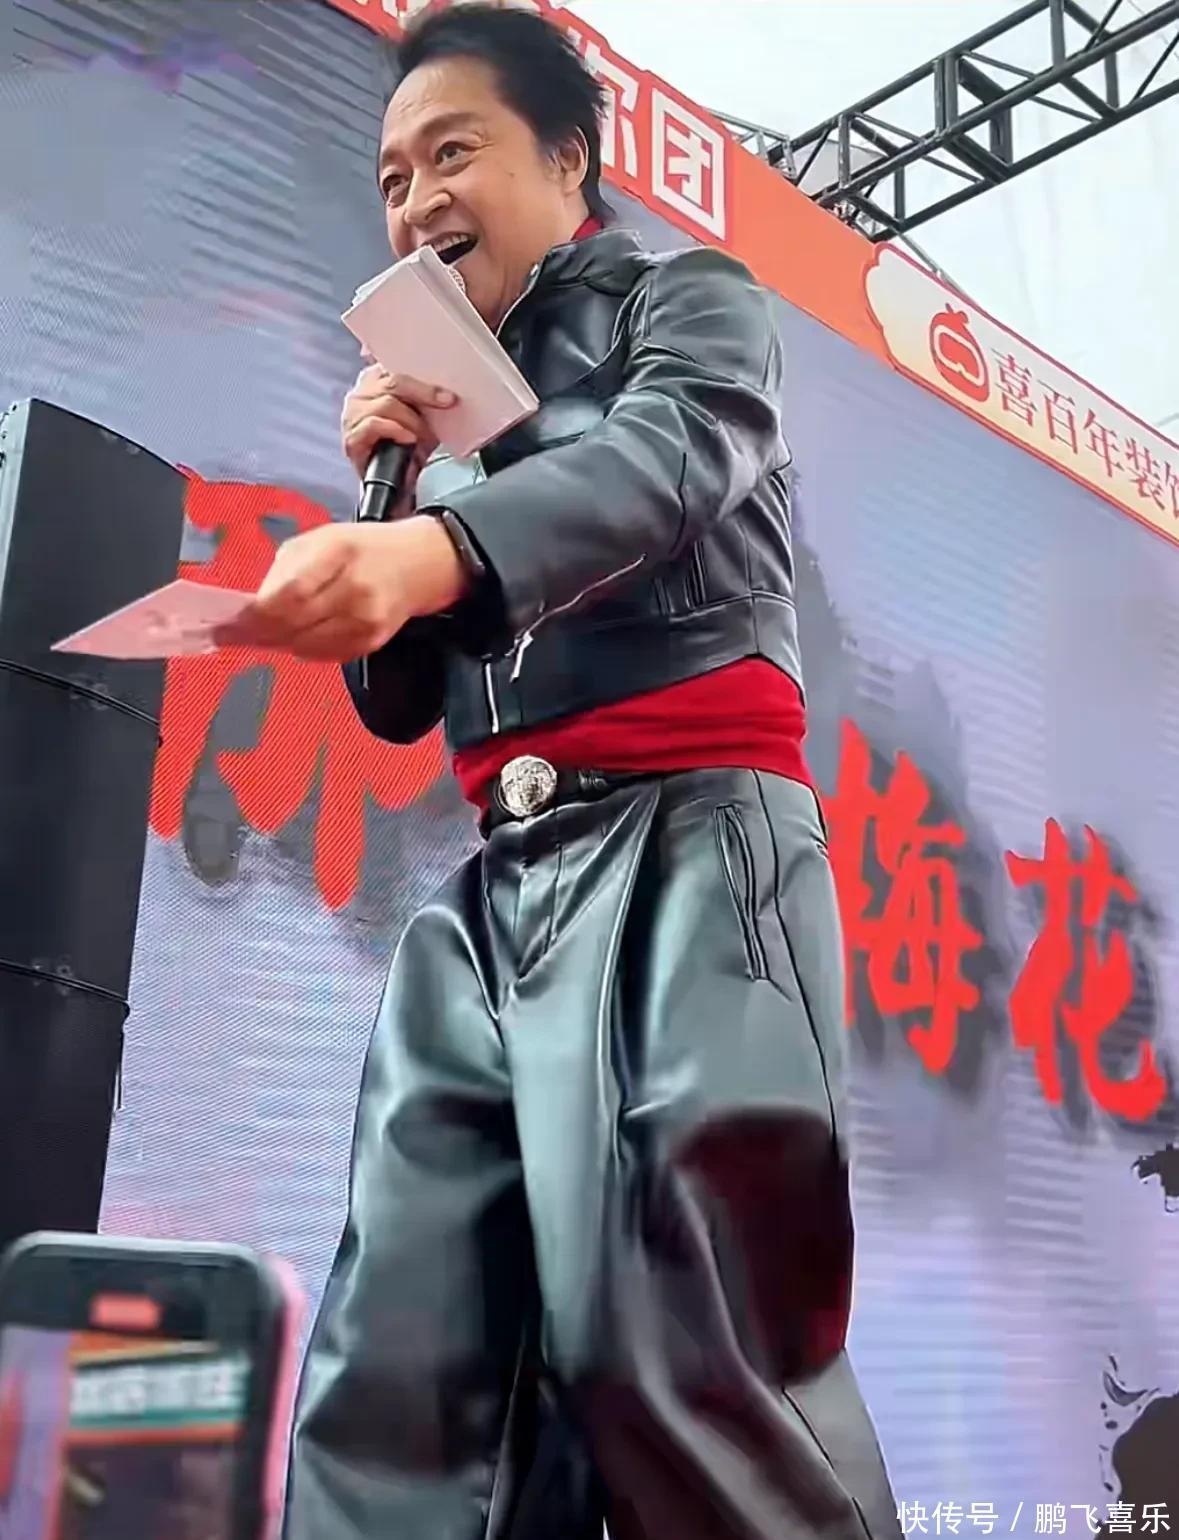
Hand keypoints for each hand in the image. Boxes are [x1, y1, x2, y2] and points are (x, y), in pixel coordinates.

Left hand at [216, 516, 468, 660]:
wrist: (417, 565)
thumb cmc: (361, 549)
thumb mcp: (320, 540)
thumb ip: (284, 572)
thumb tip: (249, 610)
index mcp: (338, 553)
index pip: (288, 595)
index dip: (253, 616)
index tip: (226, 624)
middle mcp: (356, 589)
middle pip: (293, 625)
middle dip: (257, 633)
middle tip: (232, 635)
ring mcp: (367, 621)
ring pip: (305, 647)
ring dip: (279, 642)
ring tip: (264, 633)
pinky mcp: (372, 643)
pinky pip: (324, 656)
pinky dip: (304, 648)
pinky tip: (298, 635)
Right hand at [341, 364, 455, 479]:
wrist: (391, 483)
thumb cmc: (404, 446)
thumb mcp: (418, 416)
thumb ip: (425, 398)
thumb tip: (447, 392)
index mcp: (375, 380)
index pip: (397, 366)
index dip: (423, 377)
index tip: (447, 392)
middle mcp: (361, 393)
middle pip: (394, 382)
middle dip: (424, 393)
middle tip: (445, 403)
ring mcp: (353, 414)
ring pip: (387, 403)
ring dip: (413, 421)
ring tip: (426, 436)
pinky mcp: (352, 437)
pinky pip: (375, 425)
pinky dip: (395, 430)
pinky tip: (408, 439)